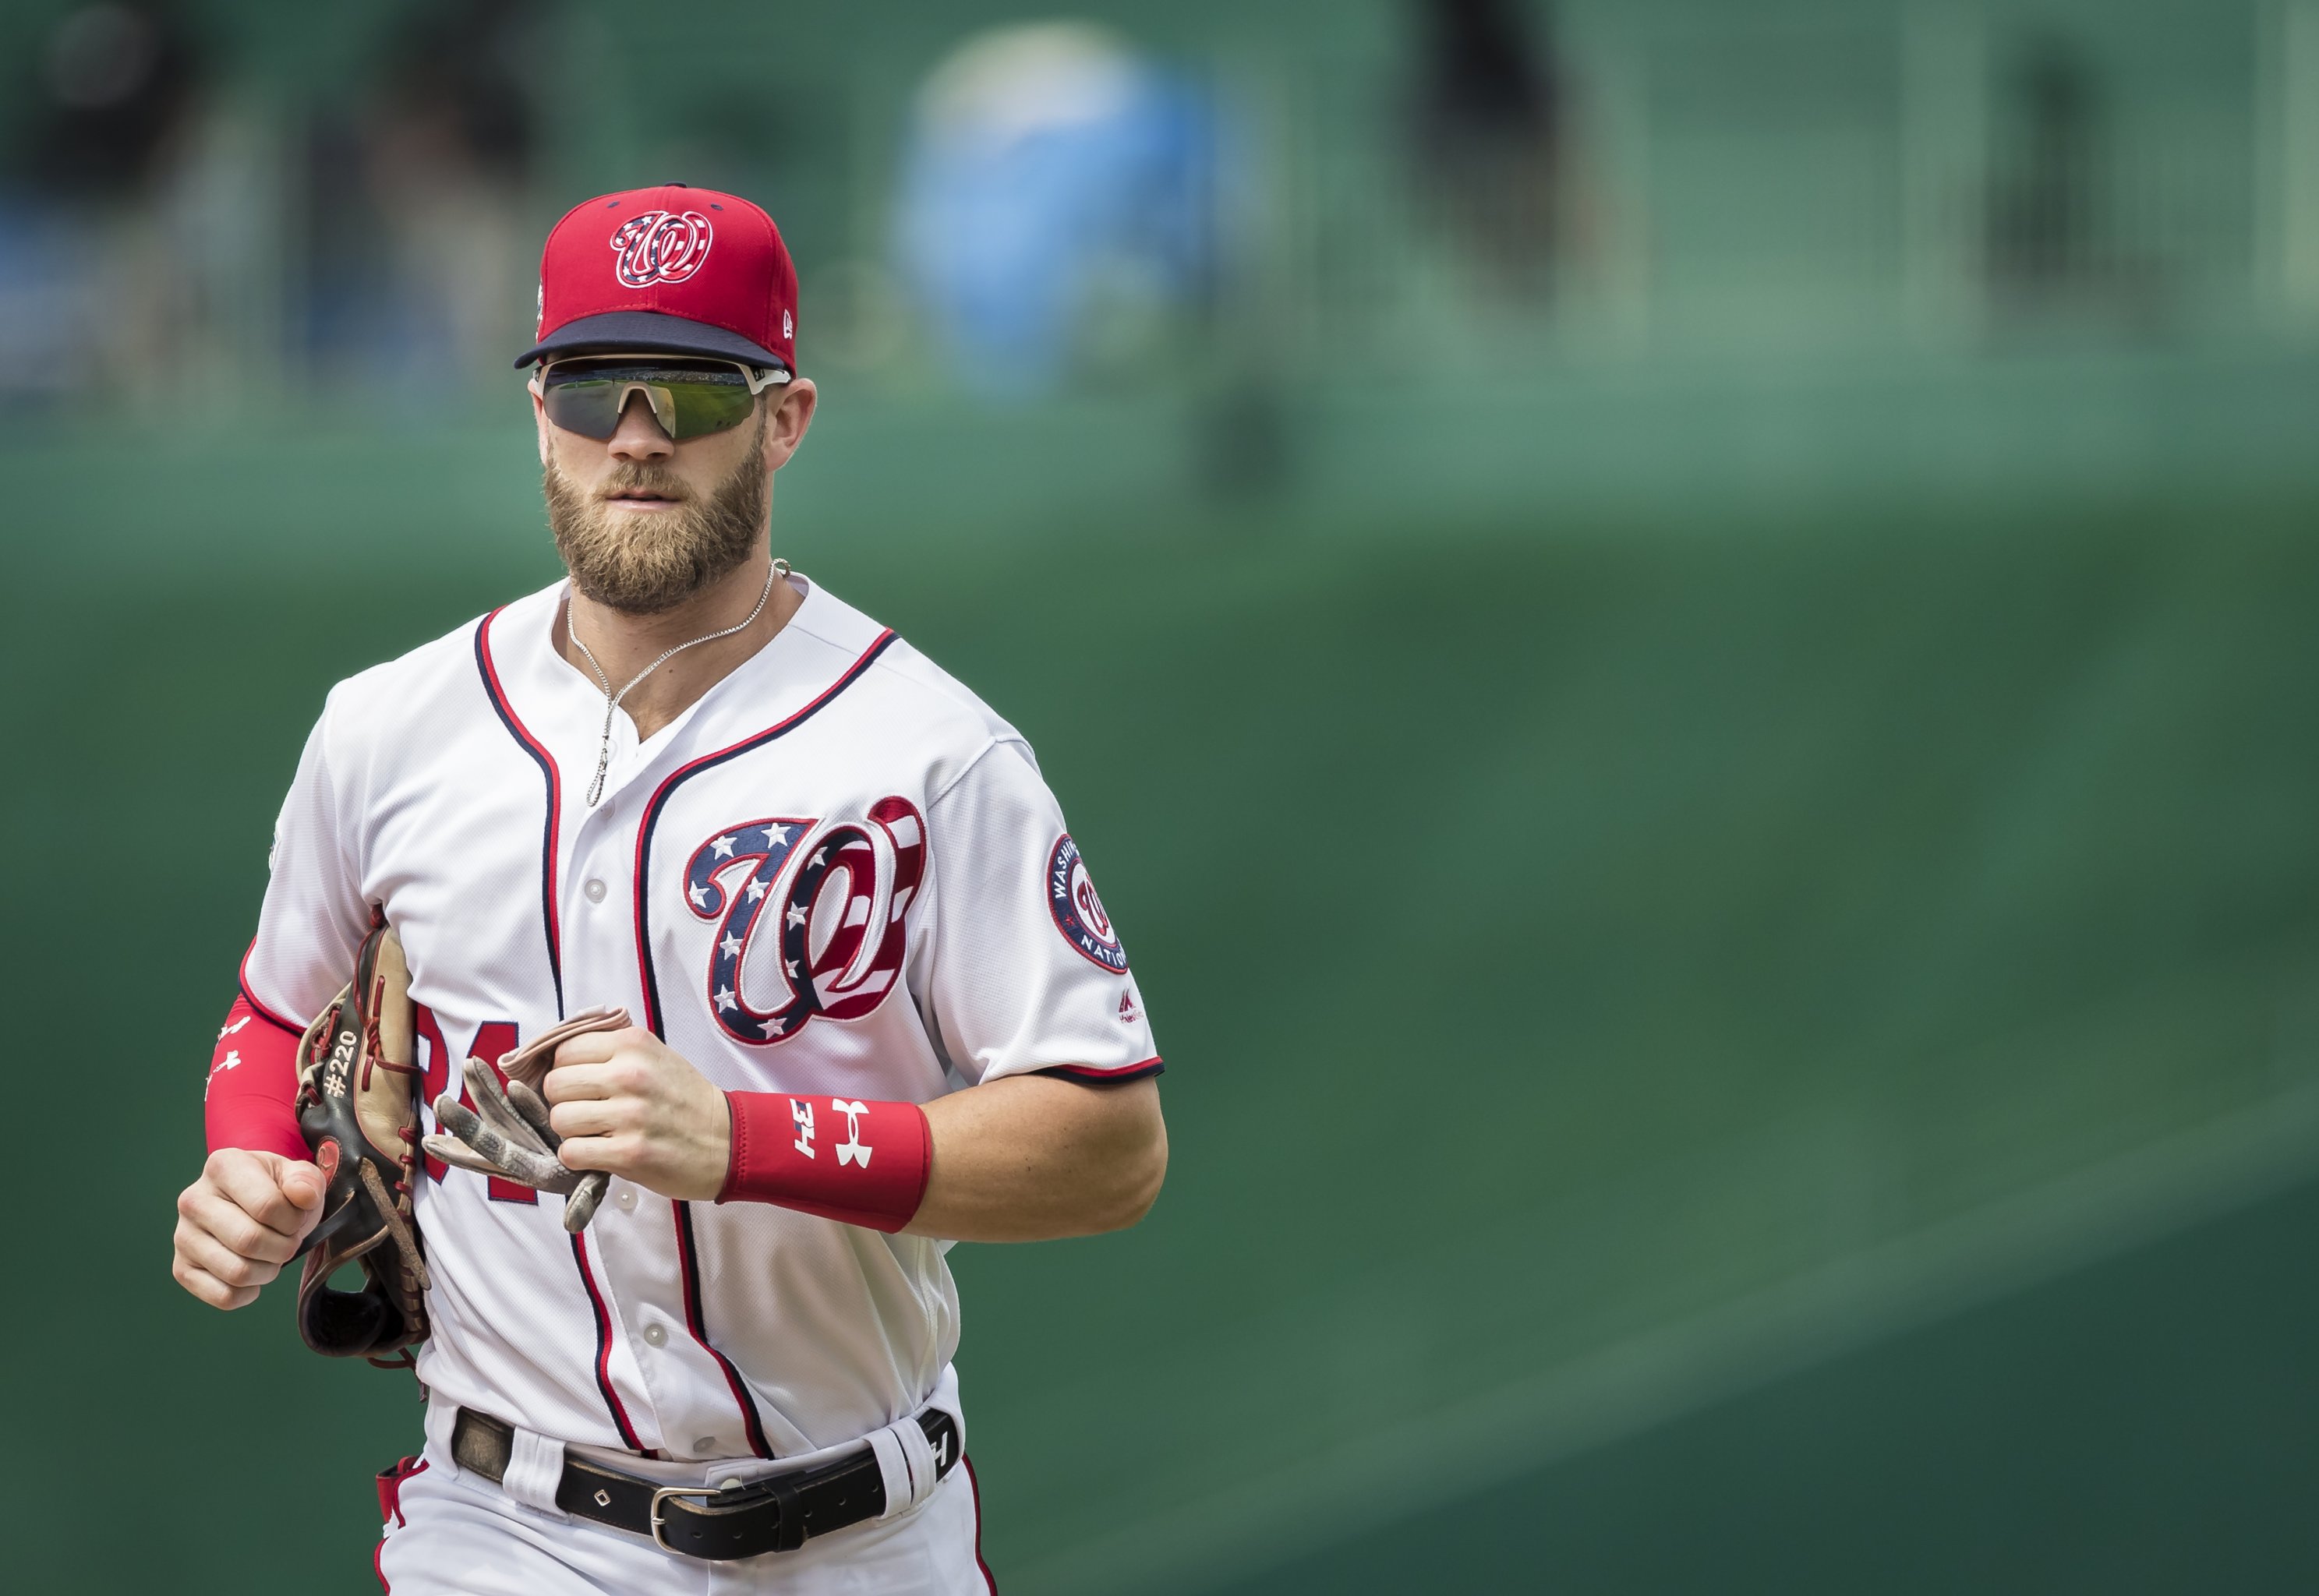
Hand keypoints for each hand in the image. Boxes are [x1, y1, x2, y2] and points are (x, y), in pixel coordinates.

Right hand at [172, 1148, 324, 1308]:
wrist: (253, 1204)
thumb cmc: (276, 1189)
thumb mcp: (298, 1175)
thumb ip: (307, 1181)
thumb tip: (304, 1196)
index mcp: (223, 1167)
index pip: (267, 1206)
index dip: (293, 1220)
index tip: (296, 1217)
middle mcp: (193, 1200)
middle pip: (249, 1241)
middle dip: (283, 1247)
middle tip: (288, 1240)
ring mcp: (183, 1236)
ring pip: (236, 1272)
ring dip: (268, 1271)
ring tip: (271, 1255)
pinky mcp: (181, 1268)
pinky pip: (223, 1296)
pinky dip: (249, 1293)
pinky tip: (254, 1274)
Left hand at [543, 1027, 731, 1201]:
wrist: (727, 1140)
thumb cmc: (685, 1099)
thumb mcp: (654, 1055)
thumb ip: (611, 1051)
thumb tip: (557, 1059)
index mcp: (634, 1044)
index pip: (563, 1051)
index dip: (565, 1070)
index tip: (580, 1083)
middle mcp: (630, 1075)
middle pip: (555, 1085)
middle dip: (564, 1101)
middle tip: (587, 1110)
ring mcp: (629, 1115)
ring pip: (559, 1120)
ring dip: (571, 1132)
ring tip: (595, 1133)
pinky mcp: (629, 1153)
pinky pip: (572, 1152)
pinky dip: (579, 1156)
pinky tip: (599, 1152)